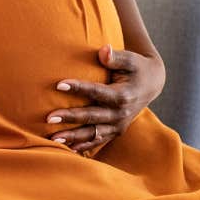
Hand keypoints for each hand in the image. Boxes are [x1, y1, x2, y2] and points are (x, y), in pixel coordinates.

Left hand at [45, 44, 165, 154]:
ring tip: (53, 138)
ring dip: (73, 137)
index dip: (78, 88)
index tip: (59, 85)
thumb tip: (104, 50)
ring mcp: (118, 125)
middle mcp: (120, 114)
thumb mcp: (130, 59)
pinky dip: (83, 146)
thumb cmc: (135, 67)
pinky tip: (66, 149)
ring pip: (93, 134)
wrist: (151, 83)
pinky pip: (98, 141)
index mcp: (123, 96)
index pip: (97, 92)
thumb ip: (115, 57)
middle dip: (70, 118)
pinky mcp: (115, 131)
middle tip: (49, 117)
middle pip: (92, 117)